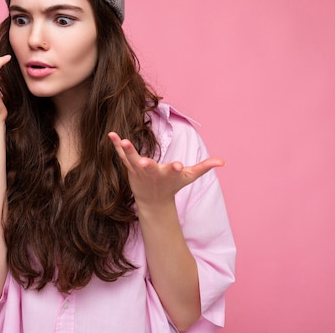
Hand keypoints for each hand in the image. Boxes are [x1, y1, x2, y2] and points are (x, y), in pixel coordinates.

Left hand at [107, 132, 224, 209]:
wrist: (152, 200)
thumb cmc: (172, 185)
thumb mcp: (189, 177)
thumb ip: (204, 167)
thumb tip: (223, 162)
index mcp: (169, 174)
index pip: (174, 171)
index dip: (176, 169)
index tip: (179, 166)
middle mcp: (153, 173)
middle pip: (150, 168)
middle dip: (147, 164)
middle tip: (144, 161)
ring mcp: (139, 170)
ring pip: (132, 160)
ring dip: (128, 150)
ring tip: (123, 140)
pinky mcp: (130, 167)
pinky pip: (122, 155)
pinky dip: (116, 145)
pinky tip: (111, 134)